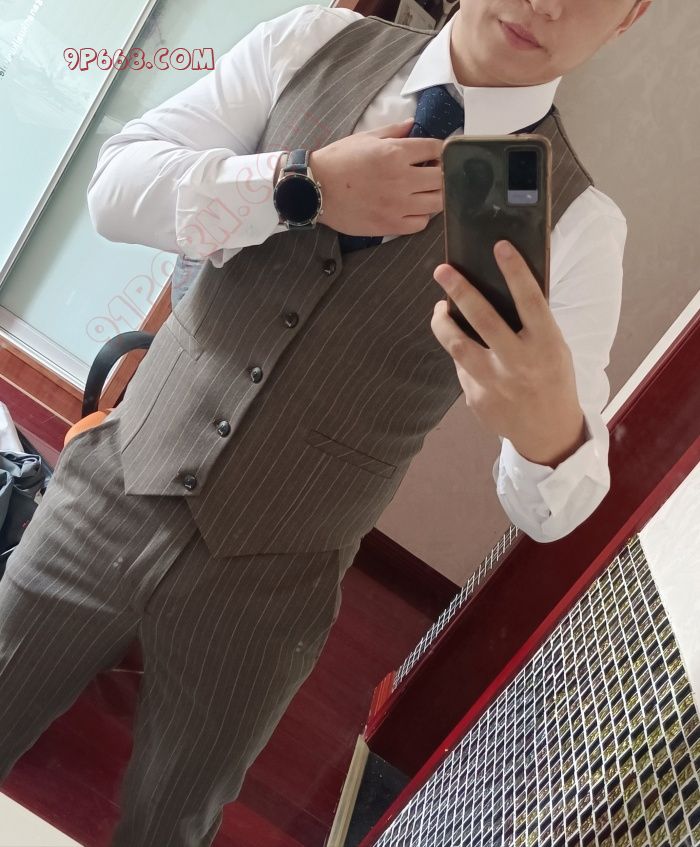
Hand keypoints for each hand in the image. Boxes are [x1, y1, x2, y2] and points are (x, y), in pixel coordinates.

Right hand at [309, 119, 443, 236]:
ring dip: (436, 196)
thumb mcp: (365, 138)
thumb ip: (393, 131)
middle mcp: (401, 179)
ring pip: (437, 203)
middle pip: (442, 178)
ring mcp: (397, 205)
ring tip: (425, 192)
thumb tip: (412, 124)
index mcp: (395, 153)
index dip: (439, 150)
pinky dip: (421, 216)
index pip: (436, 149)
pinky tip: (413, 209)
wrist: (315, 189)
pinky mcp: (390, 225)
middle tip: (432, 174)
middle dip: (441, 173)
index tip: (435, 154)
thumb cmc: (338, 160)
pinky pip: (420, 223)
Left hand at [430, 240, 586, 467]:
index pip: (530, 300)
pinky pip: (461, 367)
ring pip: (457, 345)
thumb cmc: (552, 381)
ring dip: (442, 323)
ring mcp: (495, 382)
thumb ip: (531, 327)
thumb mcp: (555, 350)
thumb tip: (498, 293)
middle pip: (483, 320)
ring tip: (440, 309)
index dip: (515, 271)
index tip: (500, 247)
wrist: (548, 433)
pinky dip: (460, 353)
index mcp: (546, 345)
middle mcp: (519, 363)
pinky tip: (463, 347)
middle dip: (460, 290)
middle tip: (442, 270)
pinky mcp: (476, 398)